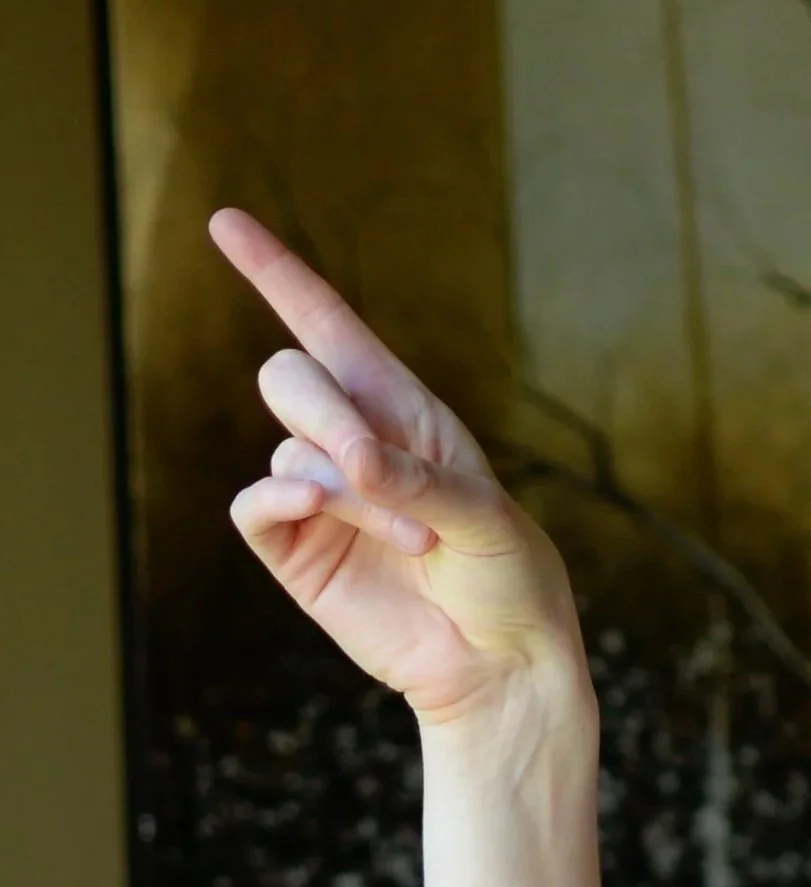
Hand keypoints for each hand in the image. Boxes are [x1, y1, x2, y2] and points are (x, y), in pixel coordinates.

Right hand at [210, 209, 586, 731]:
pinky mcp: (296, 550)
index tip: (225, 222)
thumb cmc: (510, 578)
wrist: (501, 664)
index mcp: (405, 411)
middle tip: (374, 470)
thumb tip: (345, 462)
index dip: (278, 274)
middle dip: (327, 417)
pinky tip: (317, 513)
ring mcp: (320, 497)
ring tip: (416, 544)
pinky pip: (254, 507)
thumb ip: (419, 481)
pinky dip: (280, 503)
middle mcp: (354, 443)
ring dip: (350, 495)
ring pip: (287, 454)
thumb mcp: (488, 517)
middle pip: (289, 380)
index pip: (328, 326)